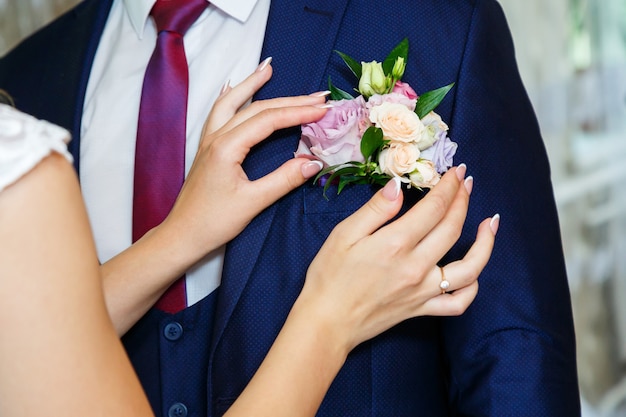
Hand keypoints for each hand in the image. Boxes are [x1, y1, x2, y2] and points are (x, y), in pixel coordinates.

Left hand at [160, 61, 328, 264]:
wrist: (181, 235)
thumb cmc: (213, 222)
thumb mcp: (253, 202)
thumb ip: (284, 180)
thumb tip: (314, 162)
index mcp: (226, 147)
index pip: (269, 120)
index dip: (298, 112)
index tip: (324, 109)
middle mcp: (216, 137)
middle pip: (256, 108)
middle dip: (288, 99)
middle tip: (318, 95)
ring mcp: (209, 141)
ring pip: (232, 102)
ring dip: (251, 84)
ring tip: (268, 68)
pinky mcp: (208, 149)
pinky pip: (219, 113)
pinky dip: (230, 97)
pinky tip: (233, 86)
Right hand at [296, 166, 497, 352]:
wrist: (326, 322)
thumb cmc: (328, 277)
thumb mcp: (343, 235)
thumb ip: (374, 210)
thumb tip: (398, 186)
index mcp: (396, 244)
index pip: (434, 208)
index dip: (449, 186)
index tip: (456, 172)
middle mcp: (416, 267)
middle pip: (452, 228)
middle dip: (463, 200)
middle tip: (467, 182)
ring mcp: (423, 291)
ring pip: (469, 267)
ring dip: (485, 243)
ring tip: (490, 223)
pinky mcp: (422, 309)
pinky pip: (458, 303)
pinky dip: (472, 287)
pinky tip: (474, 271)